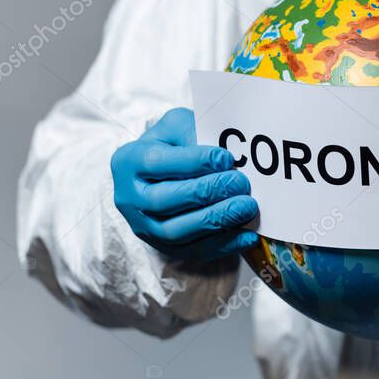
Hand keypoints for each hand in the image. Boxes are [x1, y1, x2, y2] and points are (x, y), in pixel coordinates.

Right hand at [110, 108, 259, 260]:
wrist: (164, 172)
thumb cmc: (175, 145)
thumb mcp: (178, 126)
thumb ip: (194, 133)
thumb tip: (222, 158)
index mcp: (129, 161)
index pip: (159, 163)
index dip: (195, 162)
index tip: (227, 159)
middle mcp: (129, 197)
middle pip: (165, 201)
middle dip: (208, 193)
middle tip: (241, 184)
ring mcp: (144, 226)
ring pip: (176, 231)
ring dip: (216, 220)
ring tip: (247, 207)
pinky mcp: (164, 247)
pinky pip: (193, 252)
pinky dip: (223, 245)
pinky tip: (248, 235)